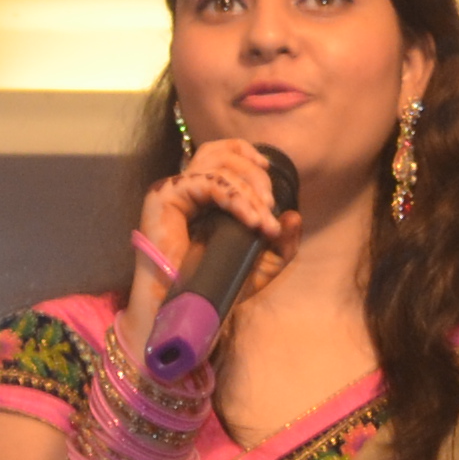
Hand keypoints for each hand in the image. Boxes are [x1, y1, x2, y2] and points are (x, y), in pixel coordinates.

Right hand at [130, 137, 301, 303]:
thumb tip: (294, 216)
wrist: (189, 306)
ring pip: (216, 165)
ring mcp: (174, 189)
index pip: (221, 152)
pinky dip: (235, 198)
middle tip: (270, 207)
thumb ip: (282, 242)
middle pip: (221, 153)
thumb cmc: (221, 285)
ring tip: (262, 220)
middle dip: (256, 177)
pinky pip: (207, 182)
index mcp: (205, 194)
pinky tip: (251, 220)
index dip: (246, 153)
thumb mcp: (263, 264)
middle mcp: (188, 187)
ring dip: (248, 189)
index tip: (268, 169)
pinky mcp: (164, 196)